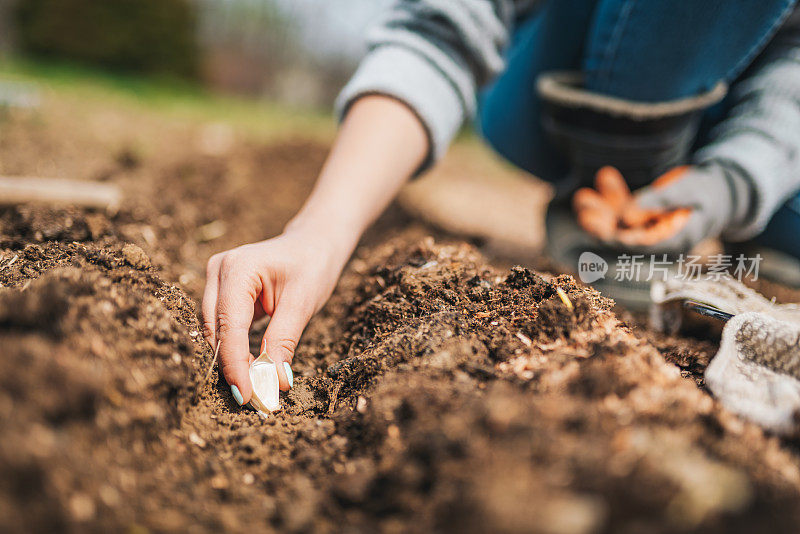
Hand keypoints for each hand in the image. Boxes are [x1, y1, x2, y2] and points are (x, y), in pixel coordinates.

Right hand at [202, 227, 351, 404]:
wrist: (314, 243)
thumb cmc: (312, 266)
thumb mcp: (302, 303)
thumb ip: (283, 342)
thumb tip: (274, 383)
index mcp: (238, 268)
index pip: (229, 326)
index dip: (235, 364)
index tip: (247, 395)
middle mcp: (218, 270)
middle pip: (216, 330)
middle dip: (232, 366)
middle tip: (253, 400)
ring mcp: (216, 279)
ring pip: (214, 331)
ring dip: (231, 360)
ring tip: (253, 389)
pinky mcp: (220, 291)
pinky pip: (222, 326)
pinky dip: (234, 349)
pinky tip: (248, 370)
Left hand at [573, 165, 731, 251]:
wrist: (722, 190)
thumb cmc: (710, 191)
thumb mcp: (690, 191)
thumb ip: (661, 200)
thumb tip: (628, 212)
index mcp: (672, 241)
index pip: (641, 246)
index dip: (619, 240)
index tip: (602, 232)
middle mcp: (655, 239)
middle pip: (622, 236)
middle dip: (600, 225)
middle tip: (583, 211)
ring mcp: (647, 227)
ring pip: (616, 222)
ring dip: (598, 211)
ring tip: (582, 196)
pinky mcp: (641, 215)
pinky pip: (621, 207)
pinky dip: (612, 194)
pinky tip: (605, 176)